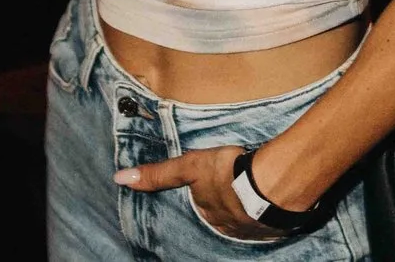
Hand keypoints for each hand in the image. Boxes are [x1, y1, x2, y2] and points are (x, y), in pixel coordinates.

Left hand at [115, 145, 279, 240]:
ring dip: (247, 208)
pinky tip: (271, 201)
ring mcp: (252, 229)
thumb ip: (158, 174)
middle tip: (233, 190)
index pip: (203, 208)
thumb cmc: (227, 173)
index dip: (206, 197)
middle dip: (227, 205)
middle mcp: (228, 227)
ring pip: (245, 219)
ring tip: (253, 195)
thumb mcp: (188, 167)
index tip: (213, 189)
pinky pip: (267, 221)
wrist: (271, 183)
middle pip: (224, 215)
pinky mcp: (274, 225)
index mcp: (209, 215)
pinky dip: (267, 211)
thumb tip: (120, 179)